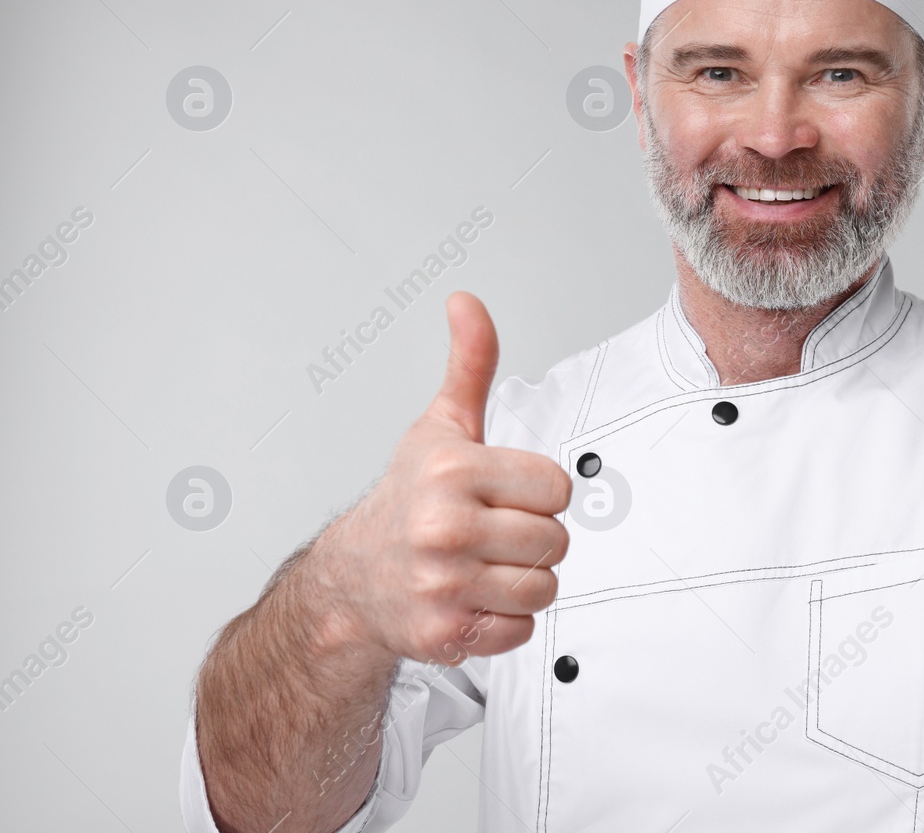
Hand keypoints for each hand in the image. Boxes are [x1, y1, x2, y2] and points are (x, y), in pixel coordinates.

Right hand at [318, 292, 570, 662]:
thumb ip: (470, 365)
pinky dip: (505, 620)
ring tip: (483, 565)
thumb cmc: (408, 497)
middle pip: (556, 541)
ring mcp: (443, 585)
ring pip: (544, 587)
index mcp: (453, 472)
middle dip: (532, 538)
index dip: (537, 493)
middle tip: (490, 533)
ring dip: (523, 581)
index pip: (558, 489)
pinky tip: (472, 597)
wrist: (352, 578)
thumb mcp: (441, 427)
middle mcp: (444, 528)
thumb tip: (467, 303)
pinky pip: (522, 630)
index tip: (501, 494)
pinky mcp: (445, 634)